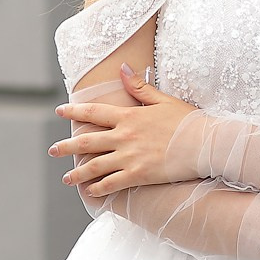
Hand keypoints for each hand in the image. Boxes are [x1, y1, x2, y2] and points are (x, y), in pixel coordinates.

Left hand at [53, 64, 201, 195]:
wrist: (207, 143)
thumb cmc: (189, 121)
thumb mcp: (163, 100)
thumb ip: (139, 86)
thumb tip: (123, 67)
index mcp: (129, 116)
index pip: (93, 112)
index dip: (74, 111)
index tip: (59, 111)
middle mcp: (124, 136)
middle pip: (86, 141)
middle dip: (66, 146)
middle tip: (52, 150)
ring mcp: (130, 157)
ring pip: (94, 166)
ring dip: (77, 173)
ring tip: (66, 179)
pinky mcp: (139, 175)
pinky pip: (112, 183)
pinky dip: (98, 188)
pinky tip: (90, 192)